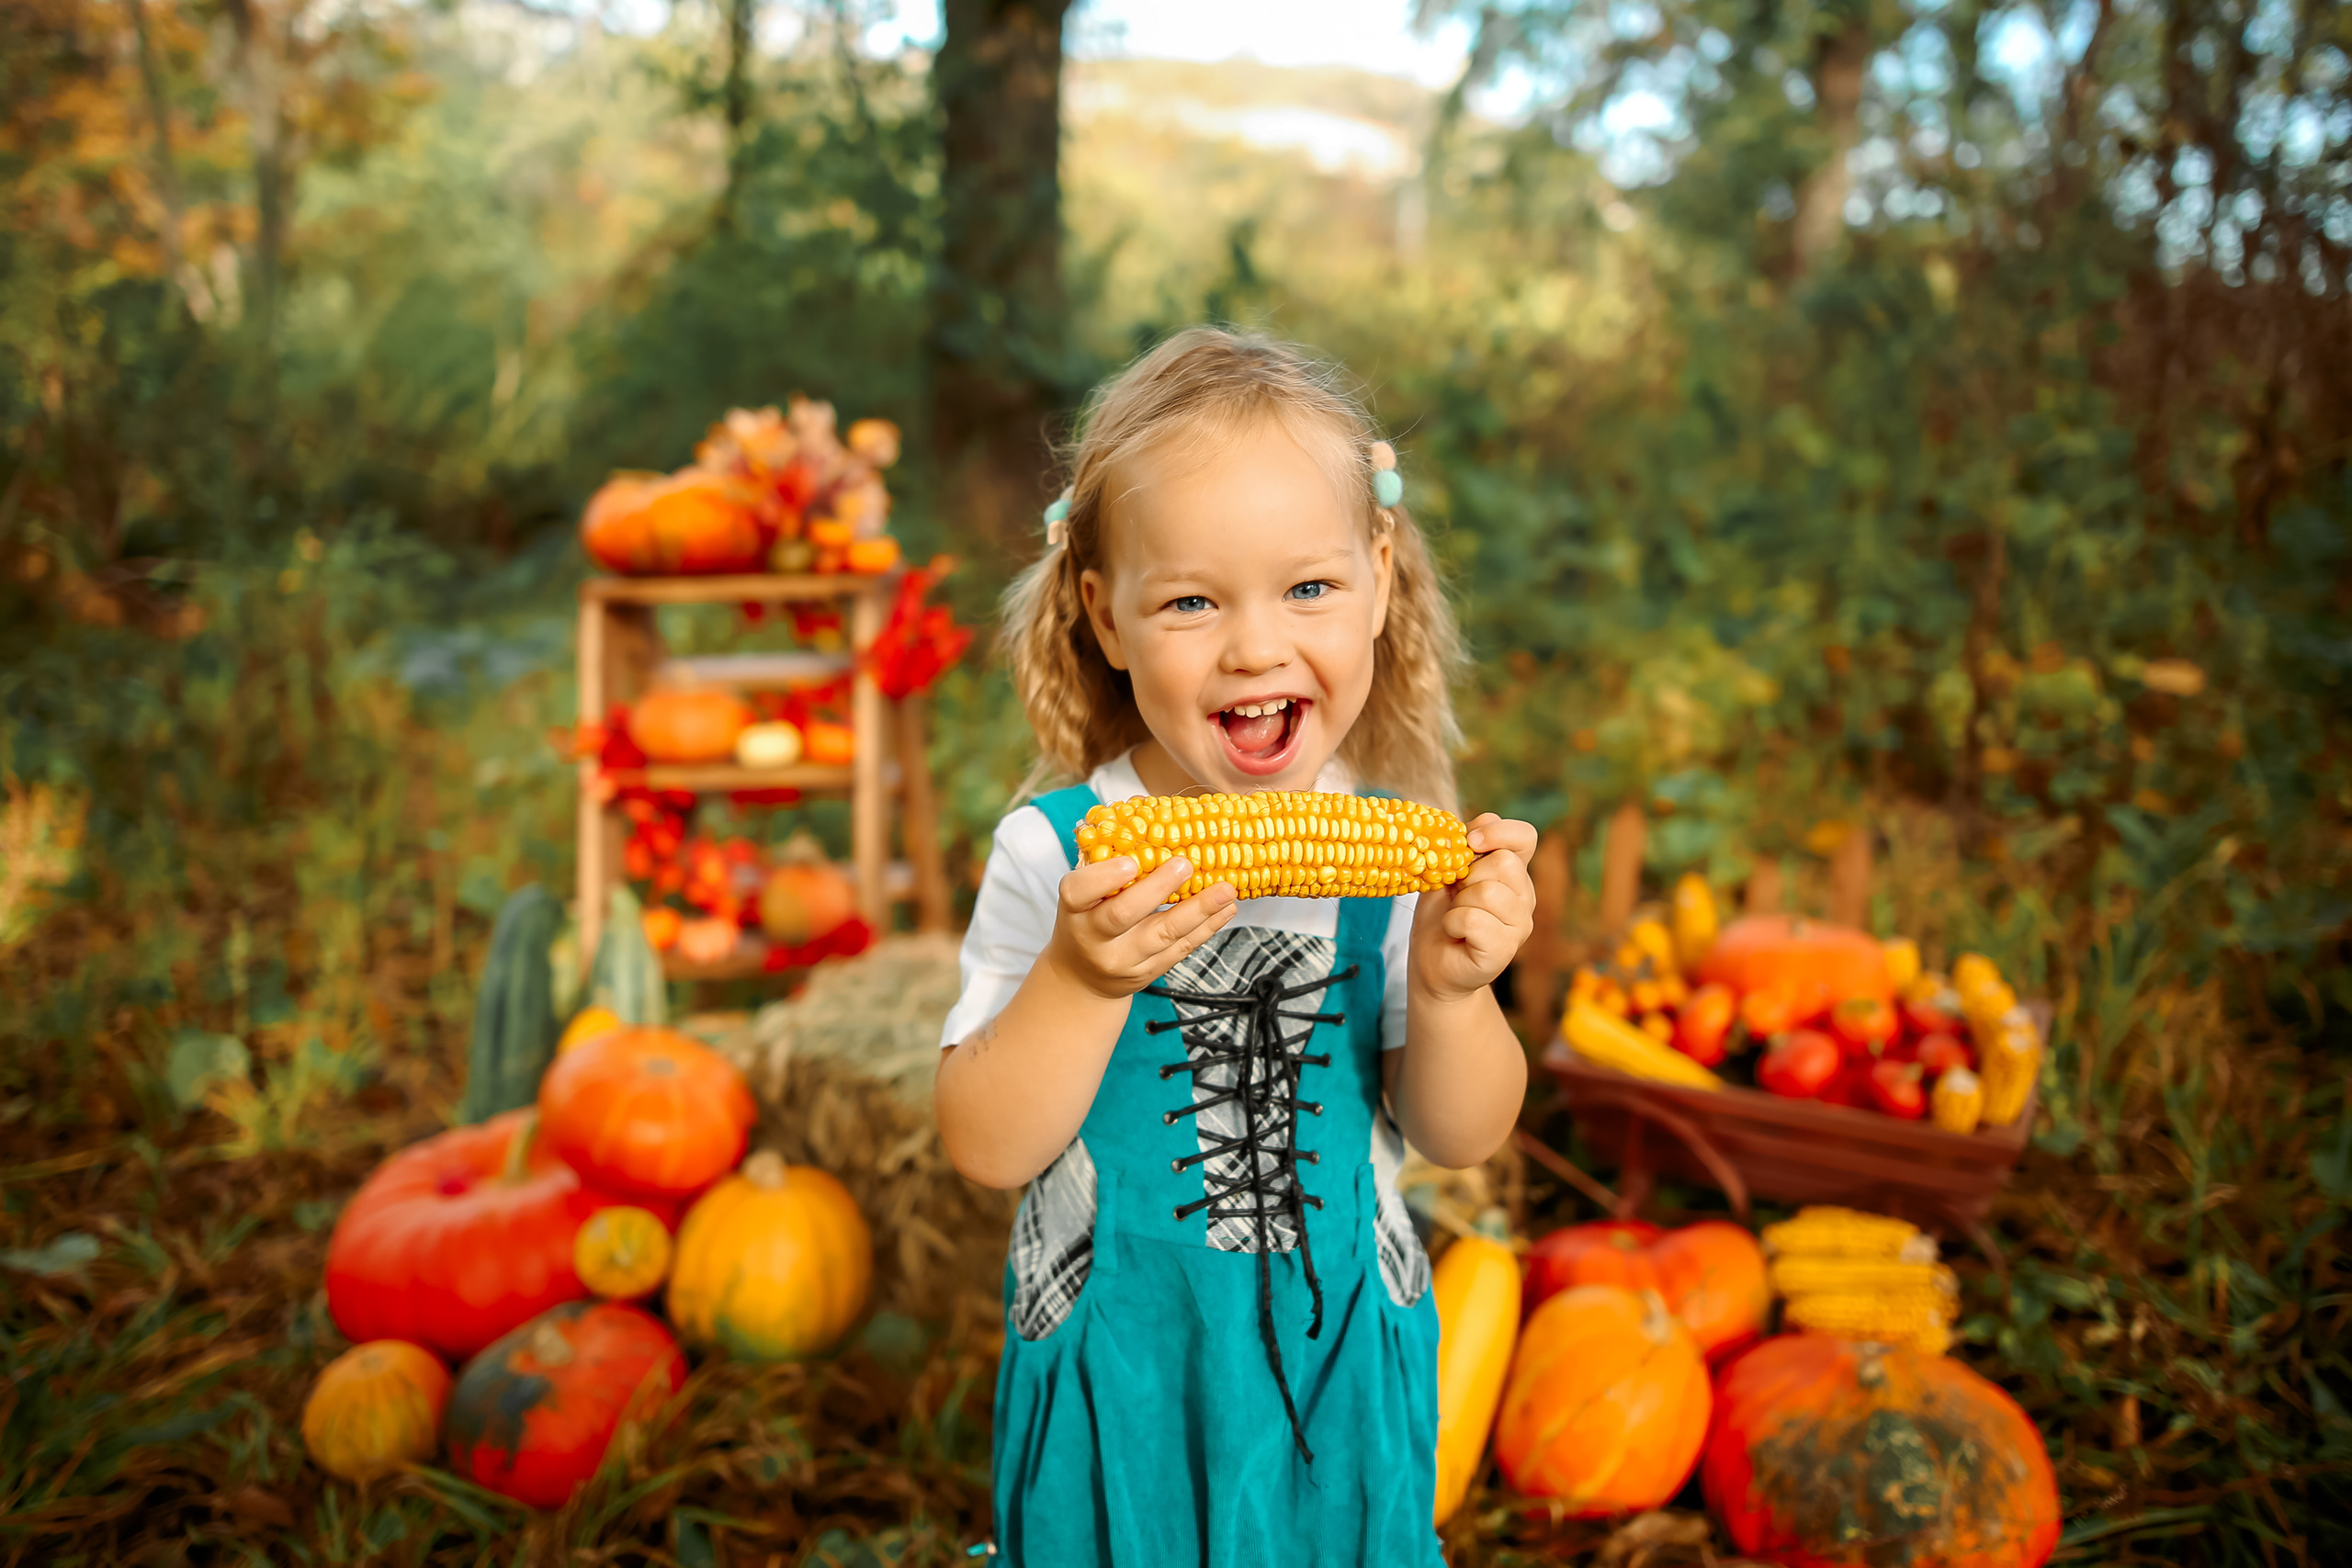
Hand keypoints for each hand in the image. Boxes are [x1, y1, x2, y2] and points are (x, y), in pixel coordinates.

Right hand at [1043, 854, 1240, 1000]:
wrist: (1084, 976)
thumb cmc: (1087, 919)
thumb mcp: (1084, 894)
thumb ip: (1108, 862)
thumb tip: (1148, 814)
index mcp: (1074, 909)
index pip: (1079, 892)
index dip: (1104, 877)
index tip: (1130, 862)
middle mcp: (1094, 937)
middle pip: (1123, 914)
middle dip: (1157, 889)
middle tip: (1185, 864)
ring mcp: (1123, 959)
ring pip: (1162, 935)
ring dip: (1198, 910)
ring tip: (1225, 890)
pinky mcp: (1149, 972)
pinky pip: (1181, 949)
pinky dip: (1207, 927)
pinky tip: (1225, 909)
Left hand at [1410, 814, 1537, 1004]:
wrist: (1432, 962)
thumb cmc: (1440, 915)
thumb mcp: (1445, 872)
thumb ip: (1459, 848)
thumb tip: (1466, 833)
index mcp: (1513, 871)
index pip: (1524, 836)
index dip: (1498, 831)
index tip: (1470, 842)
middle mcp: (1524, 895)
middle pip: (1504, 862)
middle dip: (1467, 875)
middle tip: (1456, 896)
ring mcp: (1519, 924)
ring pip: (1488, 892)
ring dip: (1458, 903)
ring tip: (1456, 917)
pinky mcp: (1505, 949)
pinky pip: (1474, 920)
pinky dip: (1453, 923)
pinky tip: (1455, 933)